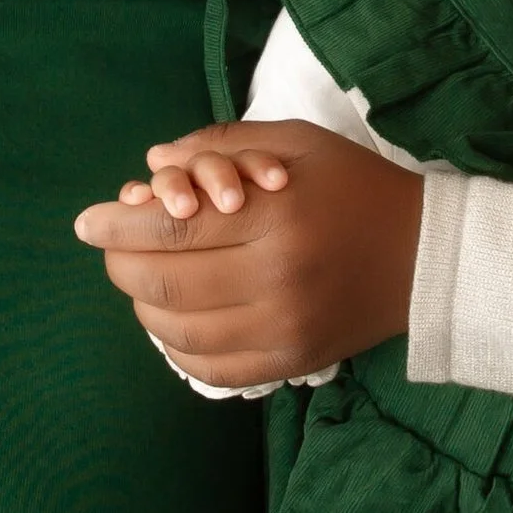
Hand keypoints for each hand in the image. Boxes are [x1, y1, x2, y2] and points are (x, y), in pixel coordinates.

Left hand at [75, 121, 418, 390]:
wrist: (423, 256)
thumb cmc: (353, 188)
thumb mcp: (295, 144)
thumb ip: (221, 145)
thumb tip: (152, 165)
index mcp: (278, 215)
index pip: (170, 228)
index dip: (117, 226)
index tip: (89, 221)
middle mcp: (278, 278)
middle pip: (164, 283)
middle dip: (122, 263)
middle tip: (113, 249)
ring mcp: (284, 329)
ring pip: (177, 331)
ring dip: (145, 305)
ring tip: (145, 280)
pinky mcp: (290, 363)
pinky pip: (208, 368)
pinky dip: (176, 346)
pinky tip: (175, 319)